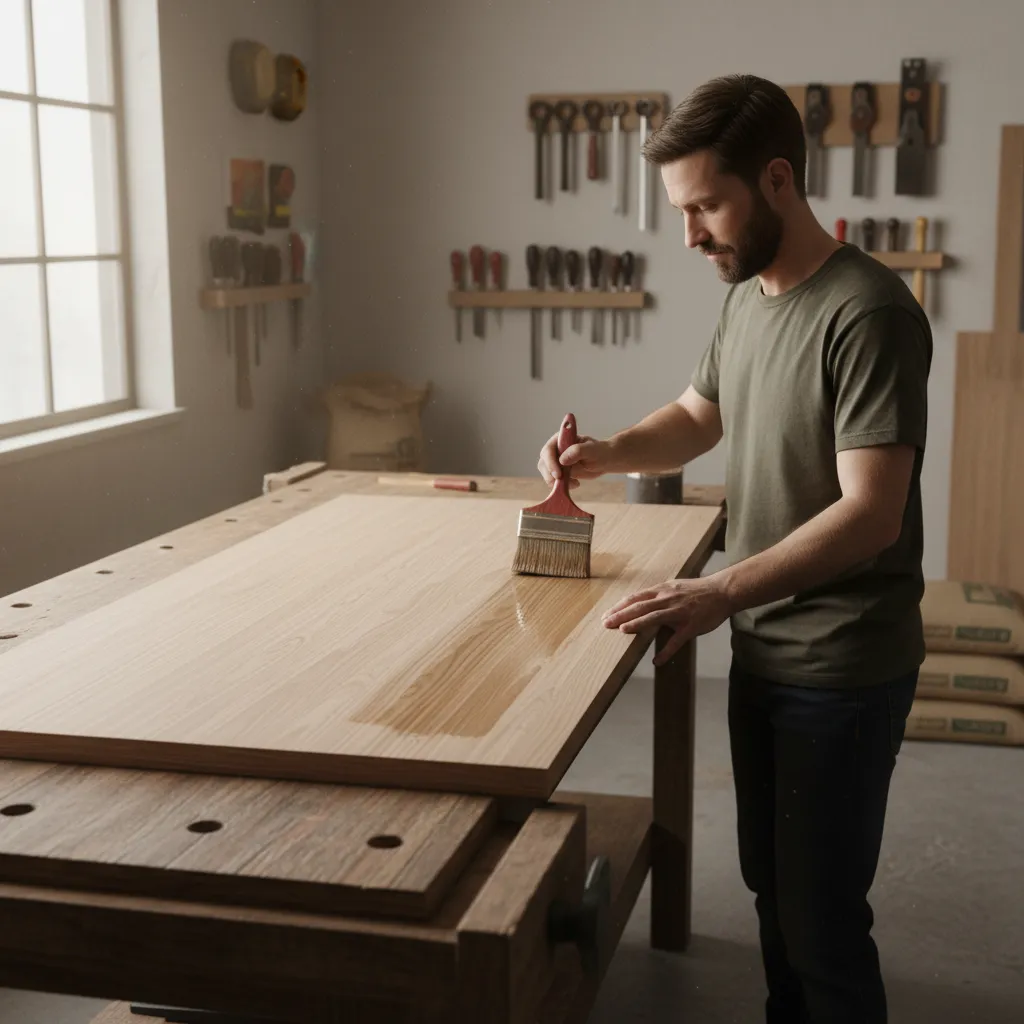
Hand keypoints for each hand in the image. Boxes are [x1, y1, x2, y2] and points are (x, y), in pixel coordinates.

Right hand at [537, 433, 617, 488]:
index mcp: (561, 439)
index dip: (550, 462)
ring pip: (546, 473)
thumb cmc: (599, 452)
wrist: (604, 461)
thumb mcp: (591, 450)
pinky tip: (575, 484)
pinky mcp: (559, 471)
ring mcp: (556, 461)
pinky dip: (561, 486)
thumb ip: (578, 451)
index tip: (558, 474)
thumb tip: (562, 460)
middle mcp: (555, 449)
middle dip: (550, 475)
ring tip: (574, 483)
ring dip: (556, 482)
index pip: (548, 450)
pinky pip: (554, 481)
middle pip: (544, 463)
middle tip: (562, 482)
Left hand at [602, 576, 732, 665]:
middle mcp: (668, 599)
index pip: (636, 598)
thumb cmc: (697, 591)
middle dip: (621, 615)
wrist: (722, 592)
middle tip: (606, 624)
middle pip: (640, 606)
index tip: (606, 615)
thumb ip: (657, 595)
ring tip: (623, 631)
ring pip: (655, 617)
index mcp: (662, 591)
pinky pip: (677, 640)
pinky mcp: (691, 625)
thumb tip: (639, 603)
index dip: (620, 606)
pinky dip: (666, 652)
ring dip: (638, 624)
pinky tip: (656, 661)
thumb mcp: (674, 587)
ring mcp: (680, 612)